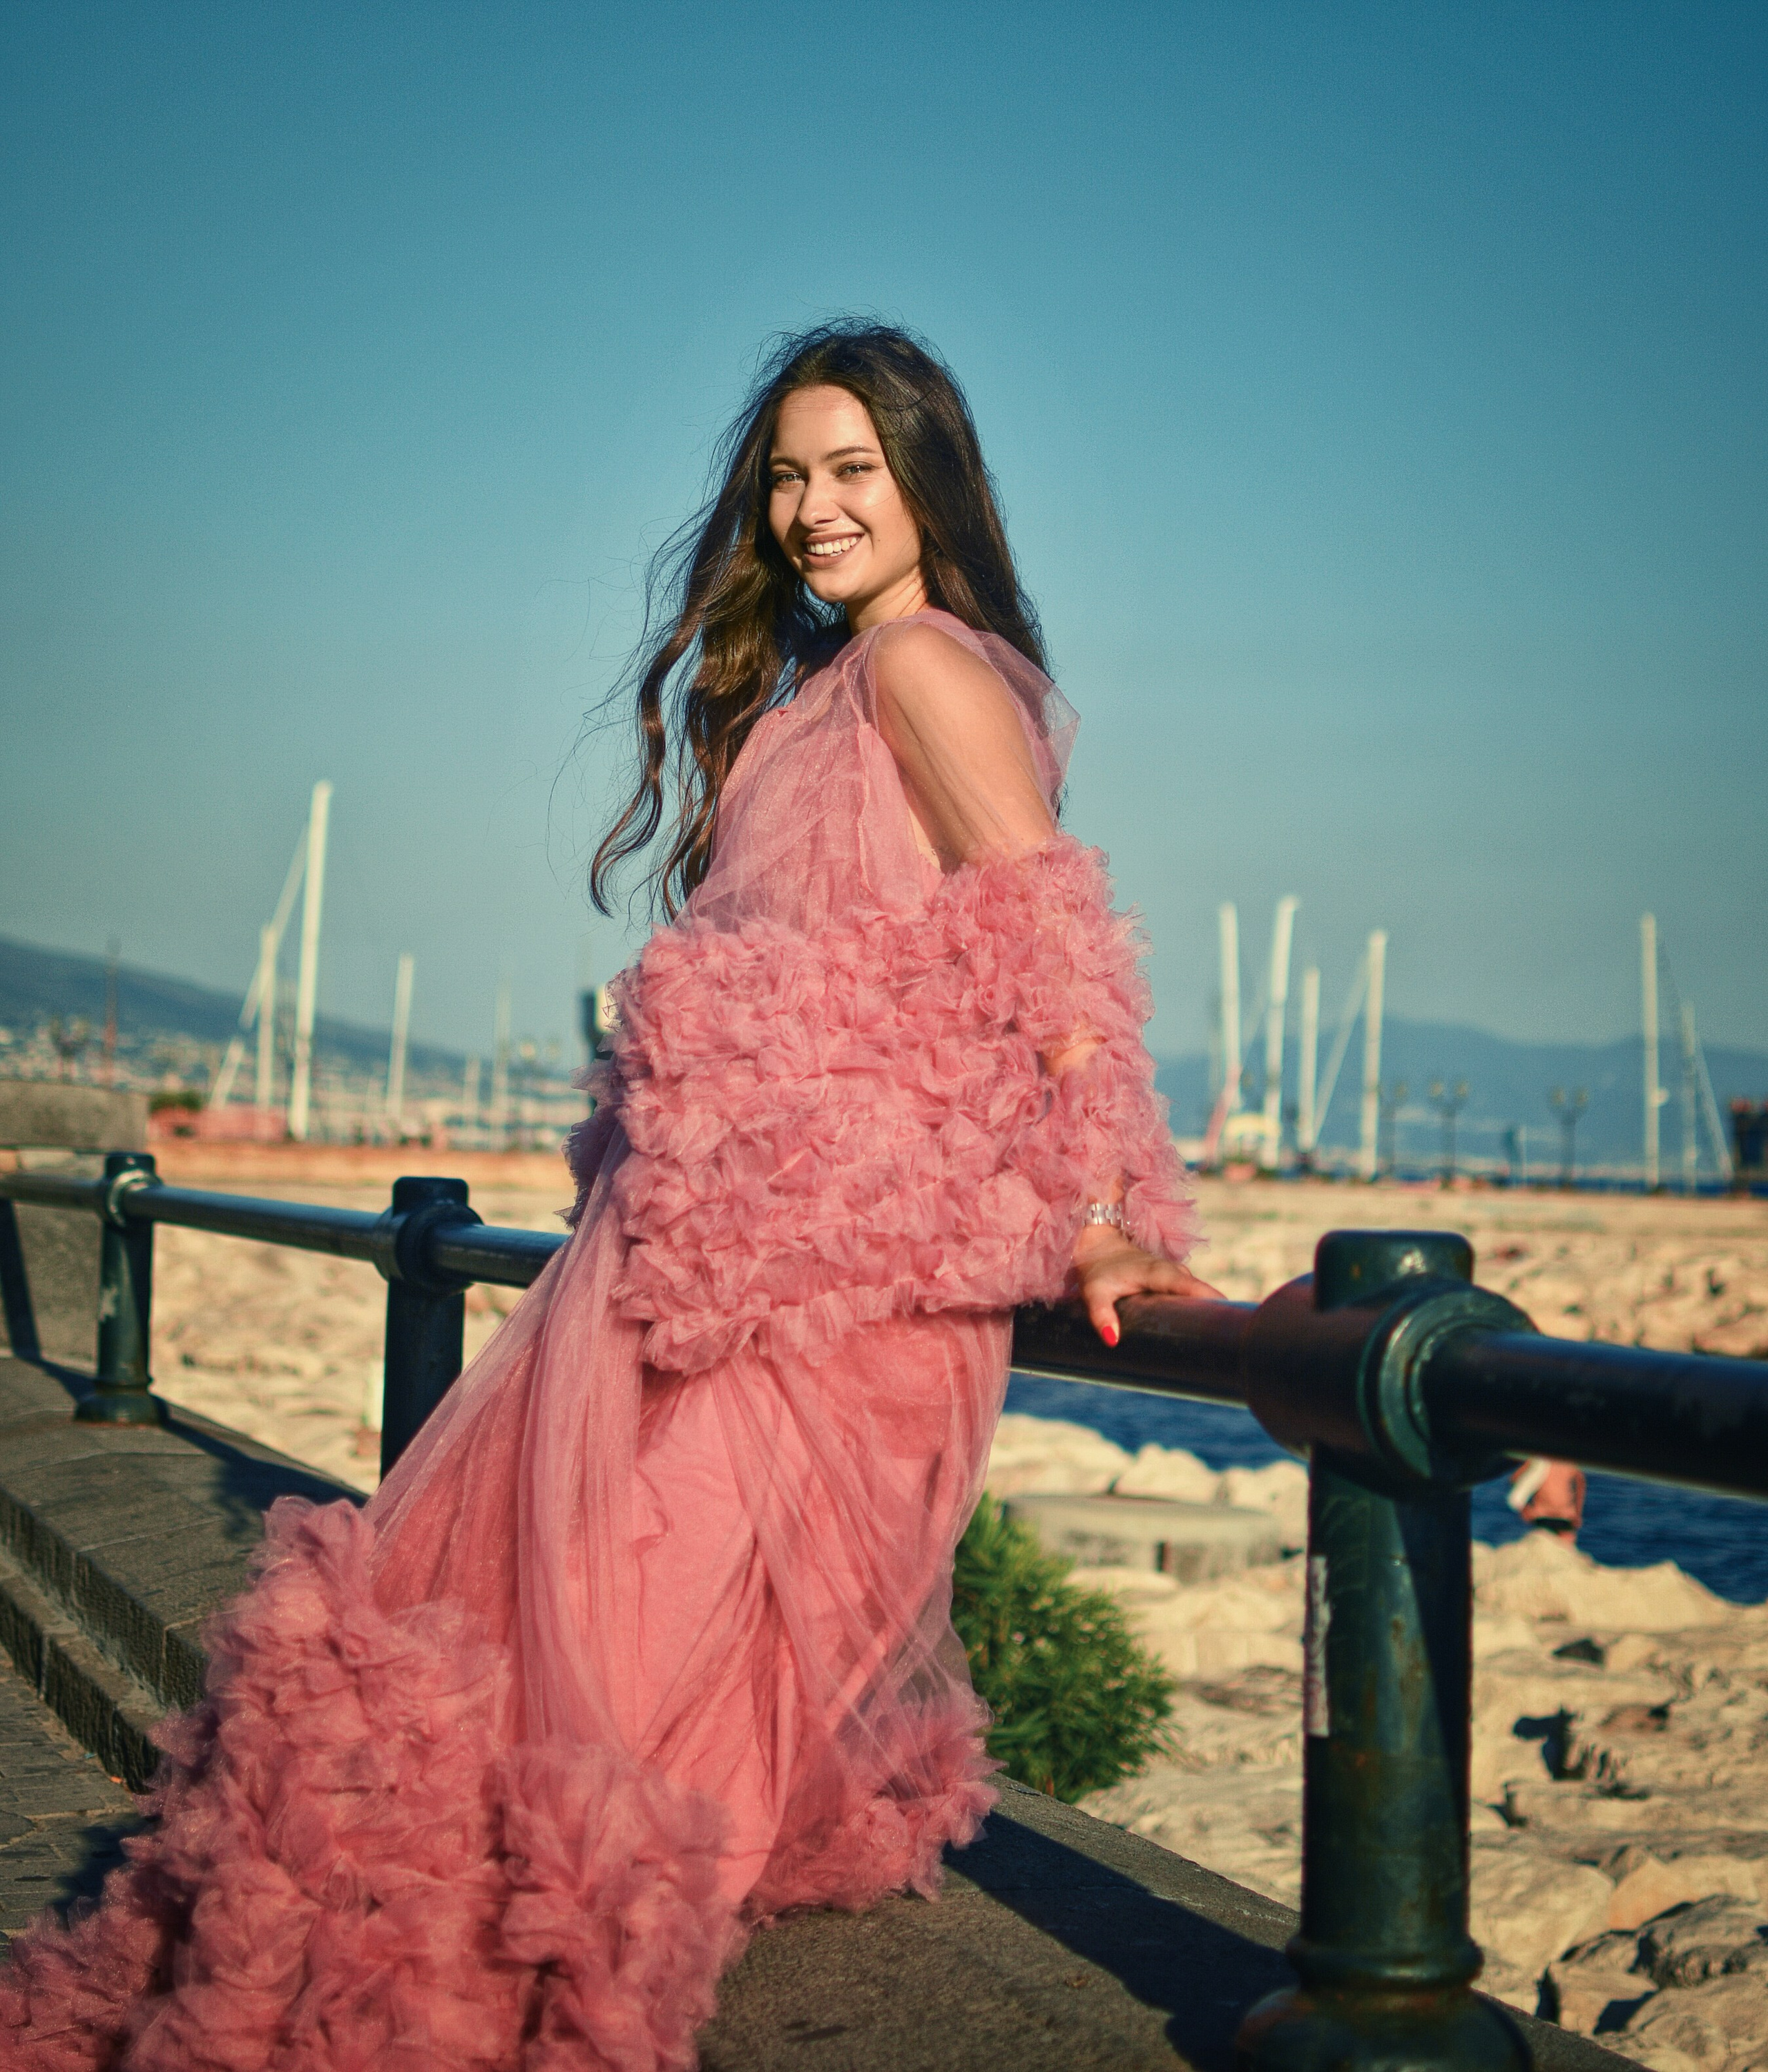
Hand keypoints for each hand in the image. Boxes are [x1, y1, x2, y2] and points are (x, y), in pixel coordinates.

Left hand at [1072, 1227, 1222, 1345]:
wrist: (1099, 1246)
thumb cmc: (1098, 1270)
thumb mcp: (1094, 1293)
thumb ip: (1101, 1315)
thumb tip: (1112, 1340)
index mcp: (1158, 1272)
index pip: (1190, 1286)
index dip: (1210, 1299)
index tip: (1229, 1315)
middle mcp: (1173, 1272)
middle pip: (1203, 1292)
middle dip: (1218, 1312)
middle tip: (1232, 1339)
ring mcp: (1177, 1275)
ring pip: (1201, 1294)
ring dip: (1213, 1311)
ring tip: (1226, 1338)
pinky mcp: (1176, 1281)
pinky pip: (1195, 1294)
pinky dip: (1203, 1308)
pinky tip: (1210, 1328)